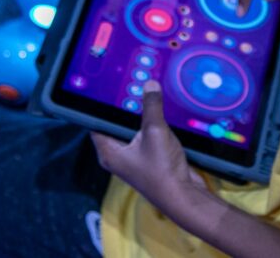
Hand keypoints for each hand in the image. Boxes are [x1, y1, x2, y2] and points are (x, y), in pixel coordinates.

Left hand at [90, 81, 205, 210]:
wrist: (182, 195)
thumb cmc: (161, 170)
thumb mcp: (155, 131)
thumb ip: (151, 106)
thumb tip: (150, 85)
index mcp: (109, 152)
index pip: (97, 122)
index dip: (100, 104)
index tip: (107, 86)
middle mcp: (118, 155)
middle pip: (116, 123)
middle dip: (125, 106)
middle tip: (132, 83)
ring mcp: (134, 157)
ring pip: (134, 128)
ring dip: (141, 115)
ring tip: (146, 92)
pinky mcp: (149, 158)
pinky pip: (147, 135)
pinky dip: (152, 124)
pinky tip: (161, 111)